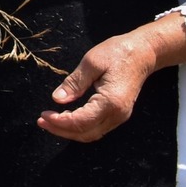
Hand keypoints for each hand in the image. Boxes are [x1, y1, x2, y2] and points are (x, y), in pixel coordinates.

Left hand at [38, 13, 185, 141]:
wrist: (143, 53)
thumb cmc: (118, 53)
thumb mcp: (92, 62)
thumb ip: (74, 82)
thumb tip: (57, 99)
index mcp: (111, 101)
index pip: (81, 121)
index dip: (60, 122)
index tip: (43, 115)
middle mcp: (117, 114)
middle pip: (86, 133)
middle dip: (61, 130)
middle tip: (42, 121)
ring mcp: (120, 116)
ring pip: (92, 134)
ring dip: (70, 131)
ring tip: (50, 121)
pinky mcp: (119, 114)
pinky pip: (97, 128)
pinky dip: (80, 127)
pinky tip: (67, 118)